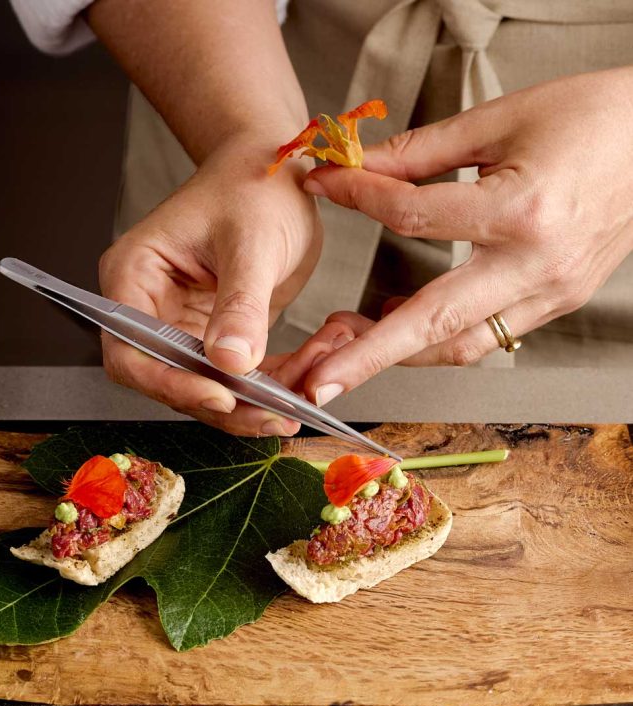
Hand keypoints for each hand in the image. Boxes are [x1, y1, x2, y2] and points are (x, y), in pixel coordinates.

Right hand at [100, 138, 321, 433]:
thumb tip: (231, 363)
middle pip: (169, 380)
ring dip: (251, 403)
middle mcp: (152, 308)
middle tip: (274, 416)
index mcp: (135, 276)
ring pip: (207, 386)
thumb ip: (240, 303)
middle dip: (223, 403)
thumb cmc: (253, 184)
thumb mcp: (251, 240)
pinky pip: (238, 375)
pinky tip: (301, 385)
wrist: (277, 172)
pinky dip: (269, 386)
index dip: (171, 384)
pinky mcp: (218, 334)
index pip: (132, 351)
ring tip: (296, 406)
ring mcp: (185, 326)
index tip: (222, 396)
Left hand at [277, 67, 632, 404]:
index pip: (414, 216)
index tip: (323, 184)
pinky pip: (488, 335)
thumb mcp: (500, 120)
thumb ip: (423, 153)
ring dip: (400, 354)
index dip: (358, 197)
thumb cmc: (592, 117)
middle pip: (434, 324)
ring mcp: (551, 293)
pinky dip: (441, 337)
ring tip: (347, 349)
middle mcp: (536, 266)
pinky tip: (405, 324)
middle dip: (367, 357)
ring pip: (461, 346)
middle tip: (317, 383)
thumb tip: (361, 168)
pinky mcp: (557, 302)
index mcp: (522, 210)